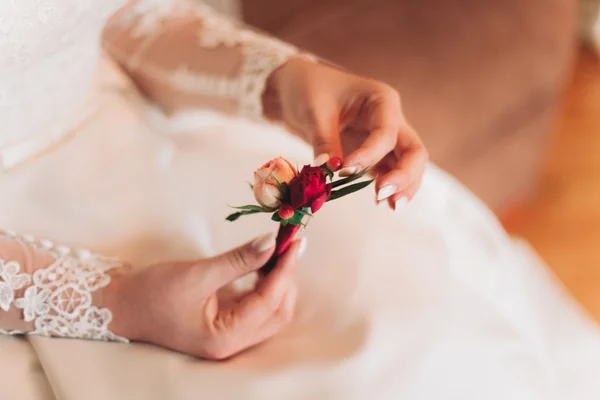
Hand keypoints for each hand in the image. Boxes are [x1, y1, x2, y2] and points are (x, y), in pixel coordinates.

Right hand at [107, 233, 304, 359]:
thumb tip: (272, 243)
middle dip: (287, 277)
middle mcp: (232, 343)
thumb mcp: (197, 273)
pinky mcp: (228, 324)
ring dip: (279, 281)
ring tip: (279, 251)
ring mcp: (231, 335)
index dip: (285, 270)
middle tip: (289, 244)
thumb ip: (238, 260)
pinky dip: (267, 284)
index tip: (295, 242)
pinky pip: (258, 306)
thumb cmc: (152, 293)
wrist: (122, 306)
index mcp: (224, 337)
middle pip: (278, 312)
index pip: (269, 303)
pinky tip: (264, 263)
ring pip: (272, 311)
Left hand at [265, 57, 427, 209]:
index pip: (386, 133)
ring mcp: (386, 139)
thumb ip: (325, 141)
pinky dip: (390, 188)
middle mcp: (391, 119)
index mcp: (382, 100)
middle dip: (404, 174)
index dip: (369, 155)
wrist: (297, 90)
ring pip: (408, 165)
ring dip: (403, 186)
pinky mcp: (375, 155)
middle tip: (383, 194)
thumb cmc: (309, 90)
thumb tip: (329, 170)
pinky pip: (389, 173)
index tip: (345, 171)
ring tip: (391, 206)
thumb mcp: (314, 112)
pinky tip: (383, 204)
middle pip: (413, 151)